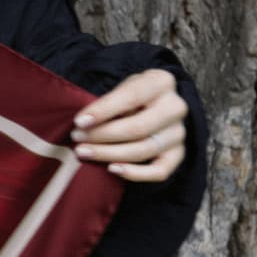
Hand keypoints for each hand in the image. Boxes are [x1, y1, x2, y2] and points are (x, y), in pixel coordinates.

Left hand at [71, 68, 186, 182]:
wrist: (155, 106)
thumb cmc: (132, 96)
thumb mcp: (122, 88)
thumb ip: (108, 103)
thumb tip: (83, 124)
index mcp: (161, 82)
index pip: (131, 97)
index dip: (103, 111)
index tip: (79, 122)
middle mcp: (175, 107)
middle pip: (137, 128)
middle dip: (102, 135)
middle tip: (77, 138)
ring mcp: (179, 133)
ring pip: (144, 150)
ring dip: (109, 154)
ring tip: (84, 152)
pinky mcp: (178, 154)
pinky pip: (159, 171)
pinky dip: (135, 174)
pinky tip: (113, 169)